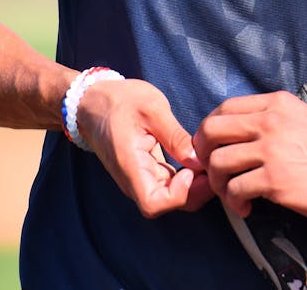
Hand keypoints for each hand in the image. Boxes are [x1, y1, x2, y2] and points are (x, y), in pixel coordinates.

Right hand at [76, 78, 212, 217]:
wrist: (93, 101)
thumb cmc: (119, 101)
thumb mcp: (152, 108)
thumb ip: (175, 136)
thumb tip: (198, 160)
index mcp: (130, 165)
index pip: (153, 204)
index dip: (178, 195)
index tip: (191, 170)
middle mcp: (132, 179)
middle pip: (165, 204)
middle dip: (194, 192)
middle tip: (213, 167)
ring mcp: (138, 177)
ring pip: (169, 197)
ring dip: (192, 186)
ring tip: (210, 163)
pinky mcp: (145, 171)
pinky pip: (167, 184)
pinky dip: (186, 178)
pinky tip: (199, 161)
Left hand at [194, 91, 306, 228]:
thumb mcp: (300, 119)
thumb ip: (271, 119)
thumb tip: (235, 133)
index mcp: (276, 104)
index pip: (224, 108)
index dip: (210, 130)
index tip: (212, 149)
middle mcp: (270, 121)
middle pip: (211, 130)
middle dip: (202, 154)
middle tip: (211, 171)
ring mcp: (272, 150)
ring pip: (218, 162)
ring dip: (217, 183)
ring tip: (231, 195)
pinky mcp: (275, 180)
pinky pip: (235, 189)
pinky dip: (234, 202)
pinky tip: (247, 208)